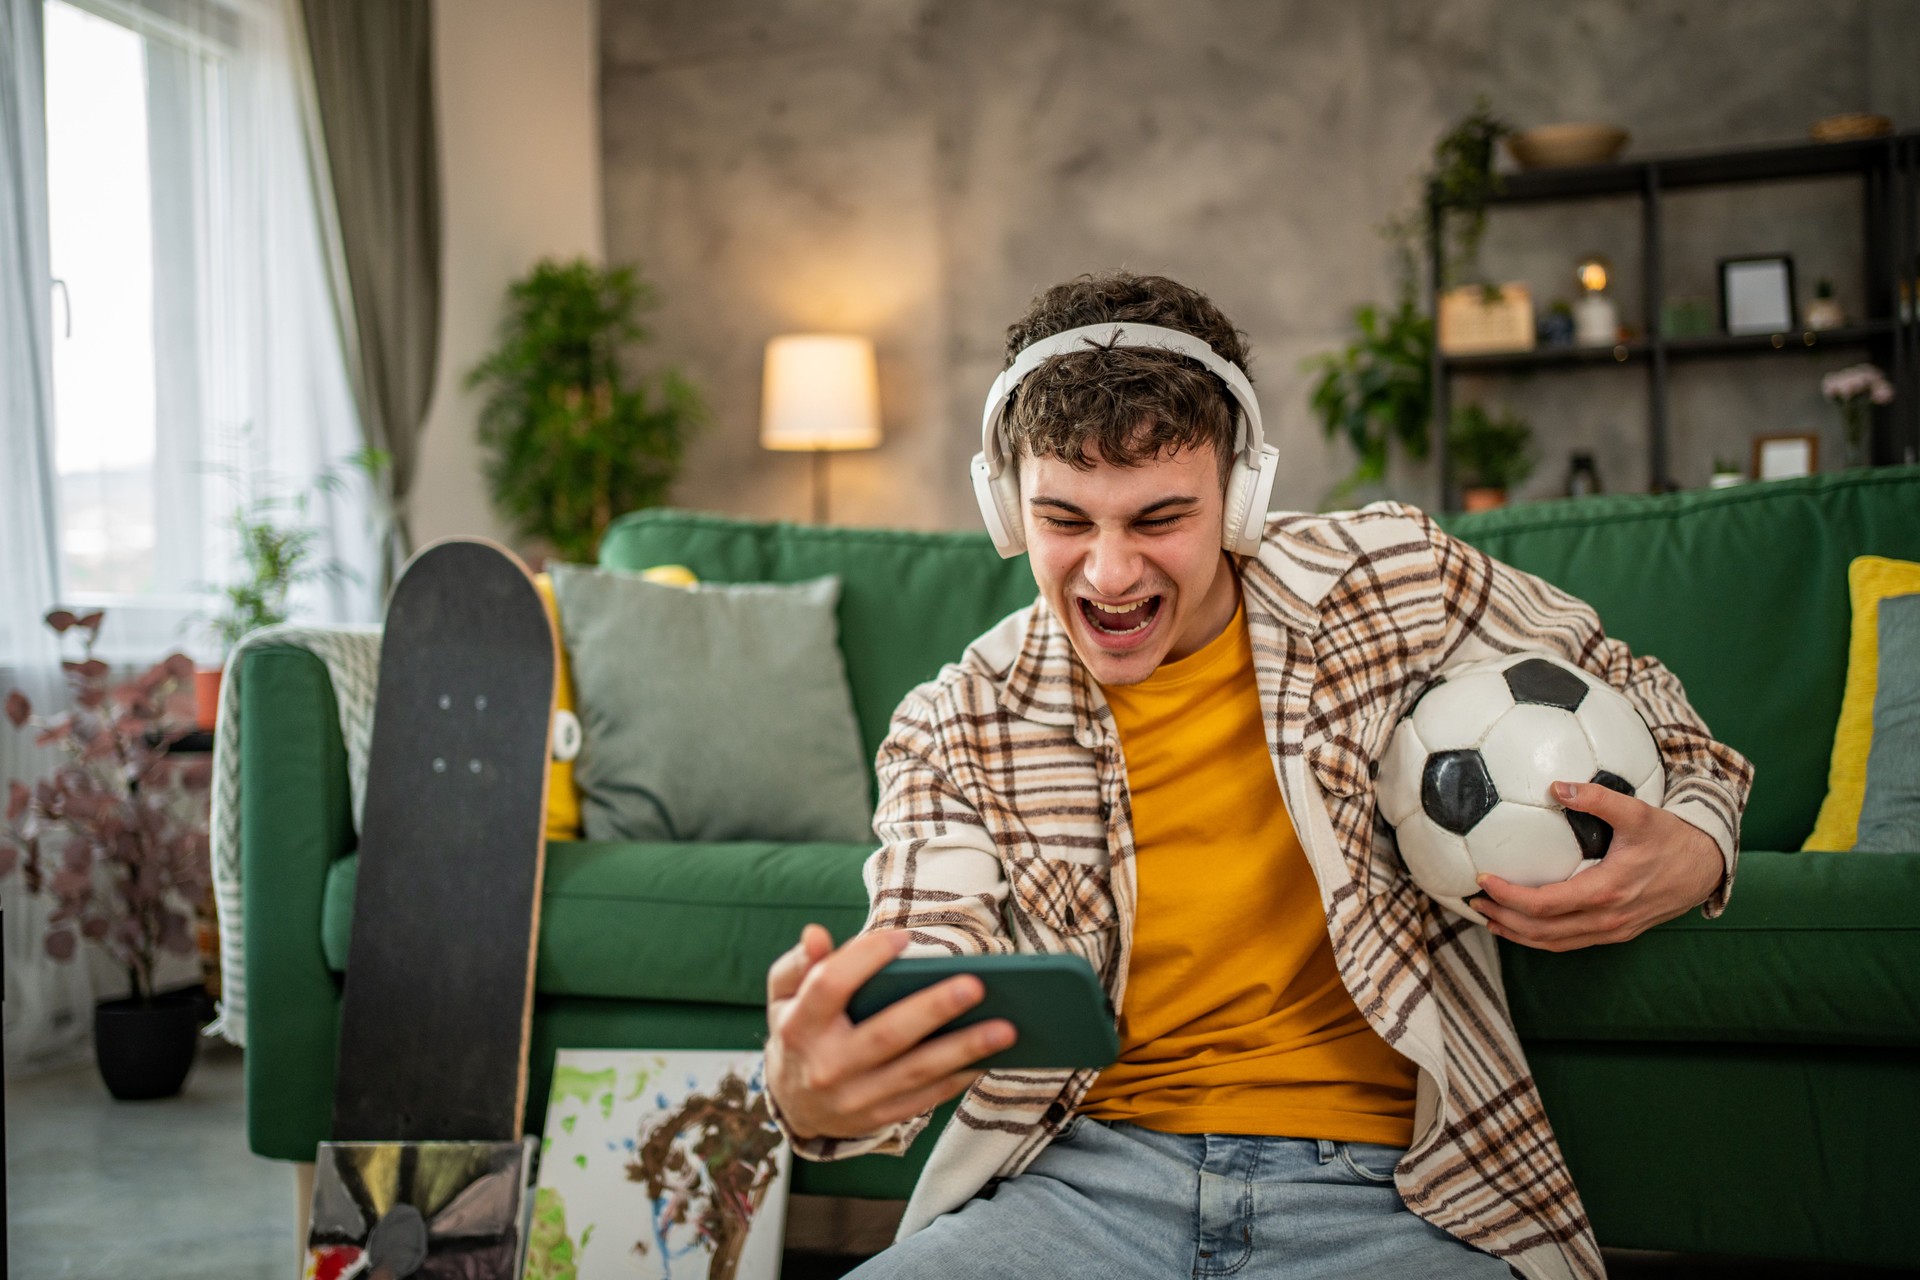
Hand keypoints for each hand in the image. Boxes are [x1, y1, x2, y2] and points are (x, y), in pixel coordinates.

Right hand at [764, 924, 1016, 1140]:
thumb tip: (815, 934)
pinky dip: (958, 1079)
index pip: (830, 987)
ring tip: (1006, 1028)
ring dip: (963, 1050)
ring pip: (914, 1072)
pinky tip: (988, 1057)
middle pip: (885, 1035)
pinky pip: (924, 1099)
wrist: (792, 1102)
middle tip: (976, 985)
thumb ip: (800, 963)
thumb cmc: (799, 1030)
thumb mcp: (785, 994)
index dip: (864, 959)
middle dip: (933, 1010)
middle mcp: (825, 1065)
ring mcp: (853, 1098)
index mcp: (798, 1025)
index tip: (902, 937)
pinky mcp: (877, 1118)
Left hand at [1471, 780, 1724, 952]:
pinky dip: (1541, 938)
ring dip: (1518, 934)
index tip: (1483, 880)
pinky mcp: (1617, 932)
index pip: (1544, 904)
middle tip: (1474, 902)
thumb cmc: (1670, 837)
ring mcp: (1613, 930)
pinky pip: (1571, 943)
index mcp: (1606, 892)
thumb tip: (1557, 786)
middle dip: (1504, 919)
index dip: (1509, 897)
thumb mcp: (1637, 812)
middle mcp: (1607, 919)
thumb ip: (1597, 798)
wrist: (1707, 867)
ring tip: (1489, 917)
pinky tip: (1523, 925)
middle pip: (1542, 932)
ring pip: (1554, 943)